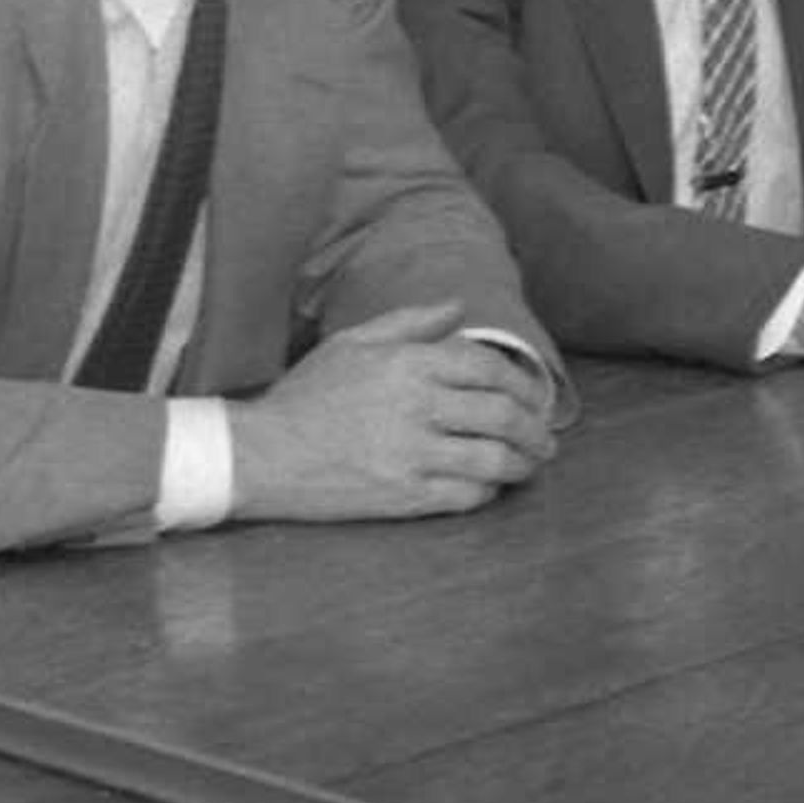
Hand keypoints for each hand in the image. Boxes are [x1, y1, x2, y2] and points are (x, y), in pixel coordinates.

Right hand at [237, 303, 560, 522]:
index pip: (488, 367)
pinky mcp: (404, 496)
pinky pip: (467, 495)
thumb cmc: (306, 396)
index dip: (522, 382)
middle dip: (535, 426)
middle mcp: (417, 407)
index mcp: (409, 365)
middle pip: (503, 414)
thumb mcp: (353, 343)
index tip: (534, 396)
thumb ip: (411, 323)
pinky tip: (491, 485)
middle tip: (545, 437)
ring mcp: (412, 454)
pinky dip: (489, 490)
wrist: (258, 455)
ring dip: (523, 462)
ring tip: (531, 464)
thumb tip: (460, 307)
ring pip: (494, 459)